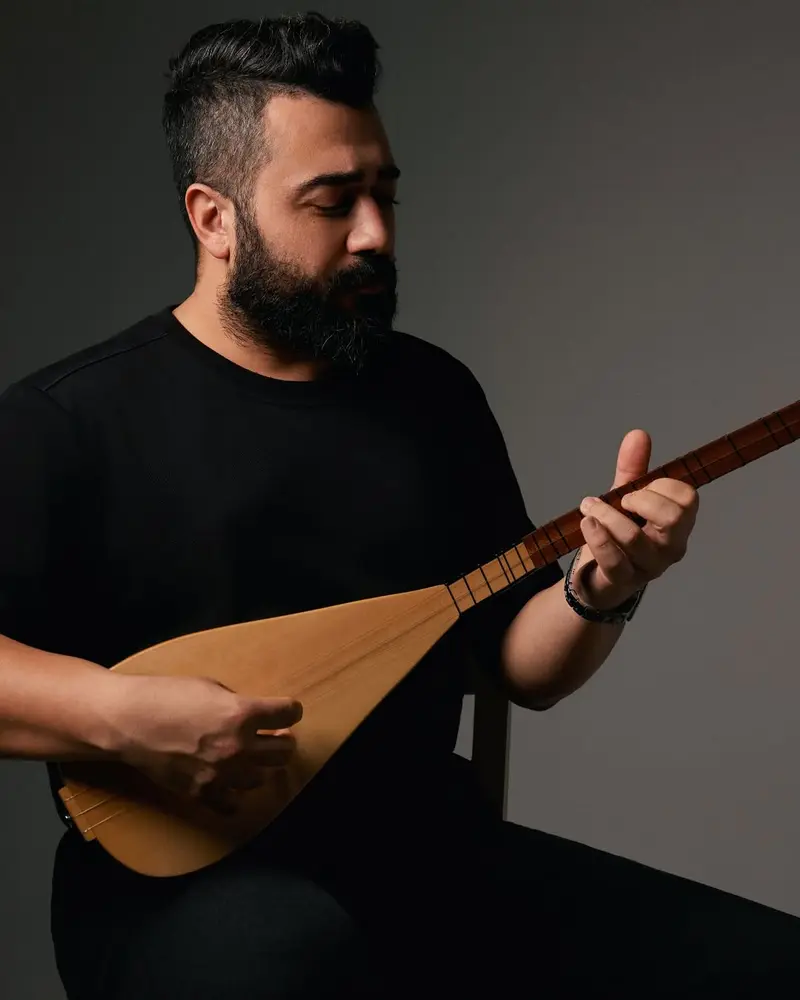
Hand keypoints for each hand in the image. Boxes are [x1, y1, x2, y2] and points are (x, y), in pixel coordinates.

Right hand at [102, 674, 301, 813]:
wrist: (127, 721)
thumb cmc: (166, 695)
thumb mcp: (211, 687)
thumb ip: (239, 704)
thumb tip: (256, 716)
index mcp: (242, 714)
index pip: (289, 714)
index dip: (290, 710)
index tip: (287, 712)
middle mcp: (238, 747)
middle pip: (284, 751)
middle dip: (283, 740)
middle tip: (276, 735)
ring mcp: (221, 774)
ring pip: (262, 778)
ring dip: (260, 766)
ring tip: (251, 757)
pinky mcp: (202, 792)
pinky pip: (233, 803)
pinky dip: (236, 793)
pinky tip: (231, 782)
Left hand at [574, 429, 698, 609]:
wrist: (596, 578)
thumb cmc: (618, 535)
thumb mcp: (625, 498)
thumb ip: (633, 469)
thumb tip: (638, 434)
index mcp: (679, 524)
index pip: (687, 497)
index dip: (660, 485)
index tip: (638, 489)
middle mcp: (671, 547)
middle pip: (674, 516)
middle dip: (640, 498)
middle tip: (620, 499)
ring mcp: (649, 567)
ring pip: (633, 537)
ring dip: (605, 515)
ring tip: (589, 508)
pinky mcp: (624, 581)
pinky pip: (613, 559)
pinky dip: (597, 537)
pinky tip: (586, 524)